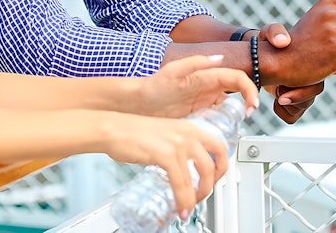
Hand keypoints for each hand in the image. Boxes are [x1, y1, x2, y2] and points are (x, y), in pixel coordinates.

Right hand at [102, 113, 228, 217]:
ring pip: (203, 175)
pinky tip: (180, 207)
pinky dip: (184, 199)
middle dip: (213, 184)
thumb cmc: (131, 132)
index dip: (221, 166)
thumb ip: (176, 147)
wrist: (113, 128)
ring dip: (199, 196)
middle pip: (216, 162)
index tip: (215, 178)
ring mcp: (178, 143)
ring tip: (190, 206)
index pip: (219, 147)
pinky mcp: (166, 154)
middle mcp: (188, 133)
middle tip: (204, 194)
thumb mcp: (164, 134)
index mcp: (189, 128)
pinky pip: (182, 183)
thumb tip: (181, 168)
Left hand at [137, 54, 258, 118]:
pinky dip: (224, 125)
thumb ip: (195, 62)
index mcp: (207, 75)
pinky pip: (217, 119)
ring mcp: (204, 101)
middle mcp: (208, 87)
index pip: (237, 78)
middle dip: (248, 103)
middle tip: (247, 117)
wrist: (137, 105)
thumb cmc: (152, 86)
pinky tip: (220, 133)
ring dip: (237, 115)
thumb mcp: (172, 72)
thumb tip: (219, 58)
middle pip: (238, 92)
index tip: (251, 105)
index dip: (249, 90)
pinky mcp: (198, 115)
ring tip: (235, 126)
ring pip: (230, 107)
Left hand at [256, 24, 322, 123]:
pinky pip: (291, 117)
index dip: (302, 90)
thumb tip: (283, 41)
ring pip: (300, 109)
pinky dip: (282, 112)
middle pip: (309, 99)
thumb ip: (274, 32)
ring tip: (276, 90)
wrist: (256, 58)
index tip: (282, 90)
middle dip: (293, 98)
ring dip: (286, 104)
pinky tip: (275, 99)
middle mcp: (309, 80)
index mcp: (310, 65)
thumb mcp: (269, 33)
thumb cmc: (267, 44)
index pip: (317, 84)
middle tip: (279, 93)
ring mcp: (301, 93)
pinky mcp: (291, 104)